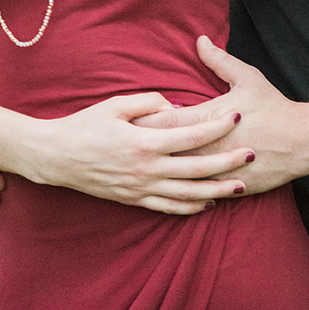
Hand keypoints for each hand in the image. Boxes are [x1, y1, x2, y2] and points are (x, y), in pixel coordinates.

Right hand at [0, 61, 252, 216]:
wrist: (57, 157)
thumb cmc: (85, 125)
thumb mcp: (115, 104)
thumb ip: (149, 101)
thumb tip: (175, 106)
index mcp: (143, 142)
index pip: (190, 136)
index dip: (216, 127)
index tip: (236, 117)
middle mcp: (146, 169)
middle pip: (196, 168)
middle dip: (227, 162)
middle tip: (252, 154)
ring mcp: (140, 188)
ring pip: (187, 193)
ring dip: (216, 190)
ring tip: (240, 186)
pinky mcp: (134, 200)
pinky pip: (168, 208)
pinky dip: (190, 207)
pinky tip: (207, 203)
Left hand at [138, 37, 308, 194]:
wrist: (302, 141)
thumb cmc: (273, 106)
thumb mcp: (246, 77)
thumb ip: (218, 60)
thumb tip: (199, 40)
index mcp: (210, 119)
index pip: (168, 122)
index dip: (146, 123)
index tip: (128, 122)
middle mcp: (211, 147)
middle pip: (168, 150)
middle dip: (146, 148)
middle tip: (124, 148)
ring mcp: (220, 170)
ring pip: (181, 176)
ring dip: (161, 171)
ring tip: (141, 170)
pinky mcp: (230, 188)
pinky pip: (201, 193)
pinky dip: (184, 191)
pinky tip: (169, 190)